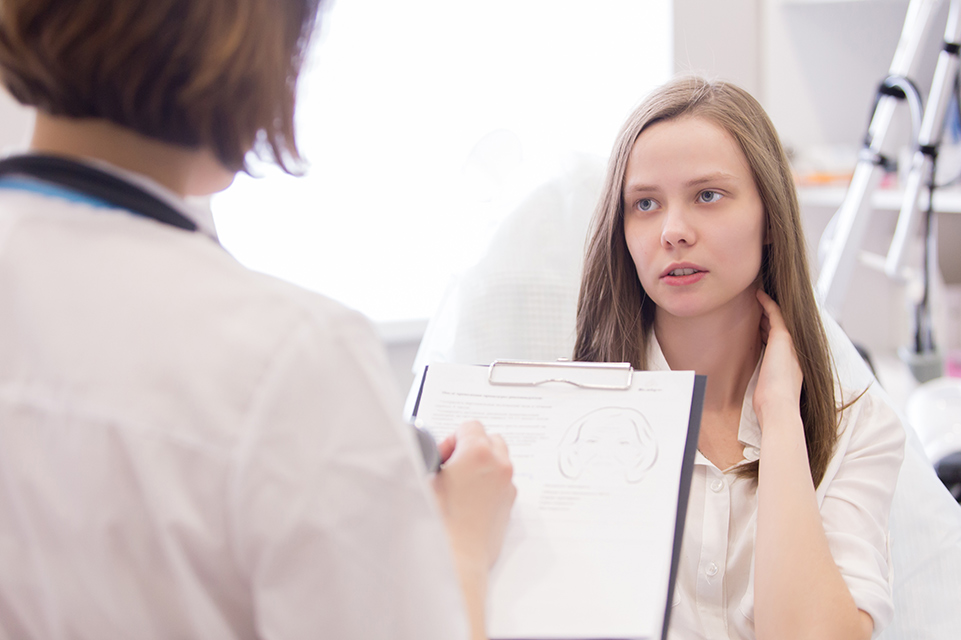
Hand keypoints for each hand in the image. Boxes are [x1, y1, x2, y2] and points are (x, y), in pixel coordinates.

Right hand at [432, 421, 515, 569]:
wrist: (456, 559)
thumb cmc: (439, 522)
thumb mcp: (424, 480)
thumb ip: (429, 457)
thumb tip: (432, 453)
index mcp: (478, 453)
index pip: (470, 425)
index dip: (452, 439)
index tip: (444, 457)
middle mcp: (499, 465)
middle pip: (489, 438)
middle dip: (471, 447)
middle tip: (452, 467)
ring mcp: (507, 484)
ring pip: (500, 458)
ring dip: (483, 463)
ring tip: (461, 484)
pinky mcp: (510, 503)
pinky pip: (502, 480)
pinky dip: (490, 482)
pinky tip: (470, 499)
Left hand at [753, 290, 803, 430]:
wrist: (779, 408)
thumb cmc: (771, 405)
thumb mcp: (769, 389)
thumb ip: (766, 381)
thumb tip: (759, 385)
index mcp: (791, 363)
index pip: (780, 341)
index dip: (770, 329)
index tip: (760, 321)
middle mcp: (793, 351)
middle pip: (780, 328)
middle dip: (769, 316)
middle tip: (758, 304)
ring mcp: (790, 344)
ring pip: (780, 318)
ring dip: (768, 307)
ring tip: (758, 296)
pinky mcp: (783, 338)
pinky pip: (776, 313)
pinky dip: (767, 303)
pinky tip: (758, 295)